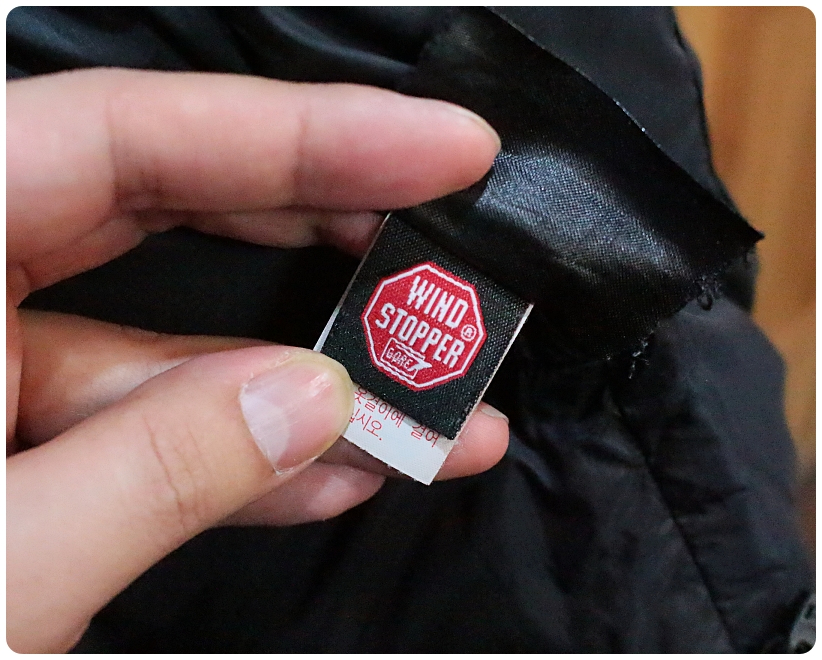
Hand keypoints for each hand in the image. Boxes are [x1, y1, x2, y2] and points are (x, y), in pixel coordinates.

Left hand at [7, 69, 504, 651]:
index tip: (444, 147)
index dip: (306, 133)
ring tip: (437, 410)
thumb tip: (311, 402)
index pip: (127, 138)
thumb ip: (150, 472)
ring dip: (309, 382)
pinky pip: (141, 426)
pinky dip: (241, 455)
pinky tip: (338, 472)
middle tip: (445, 235)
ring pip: (170, 340)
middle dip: (324, 225)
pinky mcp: (8, 449)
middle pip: (163, 202)